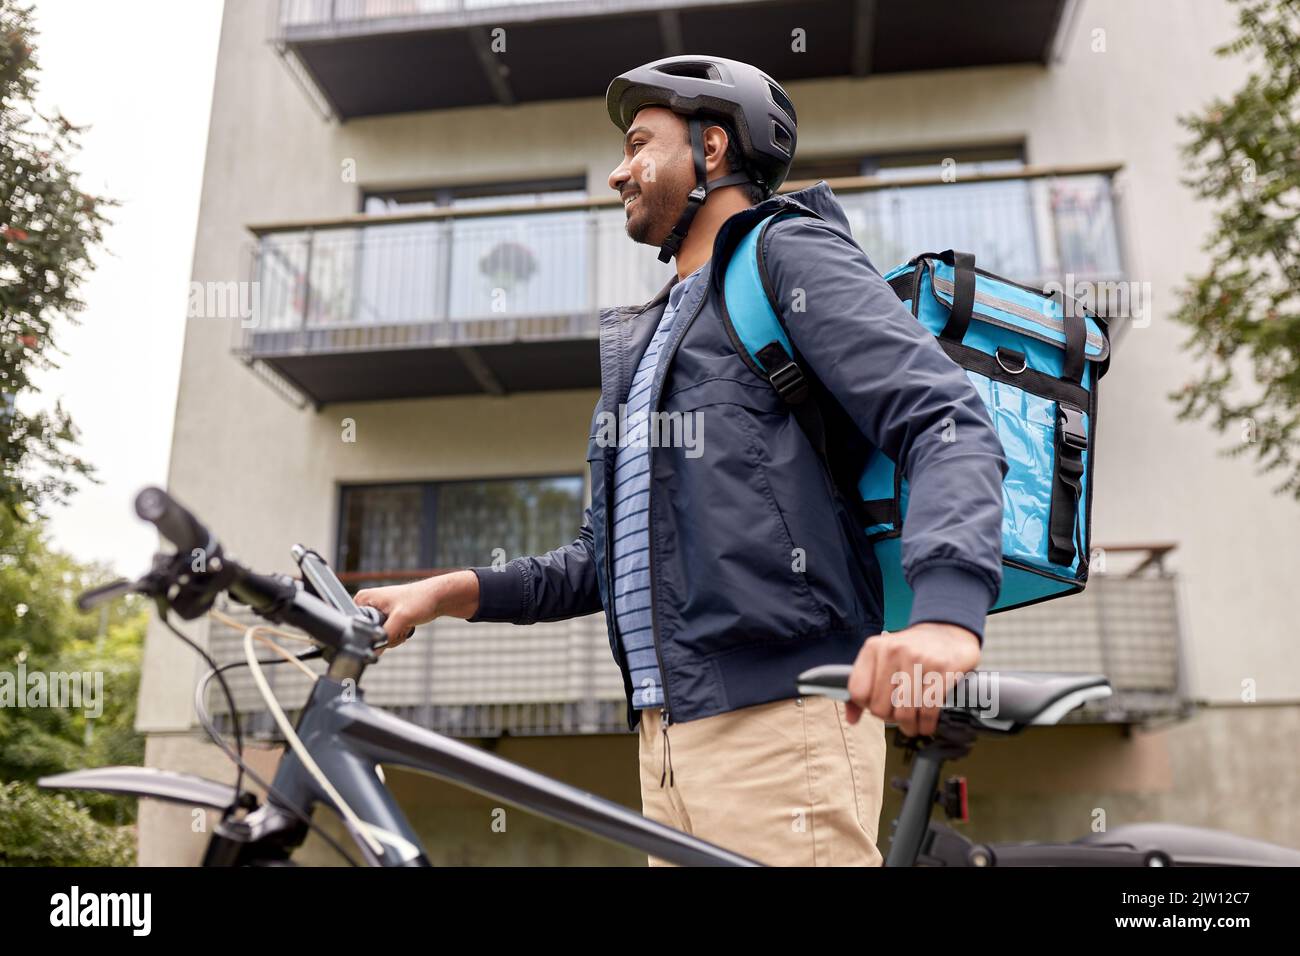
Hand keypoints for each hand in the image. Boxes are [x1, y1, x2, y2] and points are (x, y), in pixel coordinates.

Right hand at [353, 578, 439, 653]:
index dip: (371, 631)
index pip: (356, 624)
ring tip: (405, 623)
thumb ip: (385, 635)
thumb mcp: (400, 618)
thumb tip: (374, 651)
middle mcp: (367, 605)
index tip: (388, 625)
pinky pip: (387, 636)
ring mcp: (377, 613)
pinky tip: (406, 626)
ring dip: (394, 636)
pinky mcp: (387, 620)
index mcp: (363, 599)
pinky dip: (398, 635)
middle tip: (400, 624)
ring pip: (379, 637)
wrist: (436, 598)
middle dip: (386, 635)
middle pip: (368, 633)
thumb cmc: (420, 600)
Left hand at [844, 622, 980, 736]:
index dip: (867, 706)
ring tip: (912, 725)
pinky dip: (926, 724)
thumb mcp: (881, 658)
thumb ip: (864, 686)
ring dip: (909, 726)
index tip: (879, 706)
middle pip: (880, 707)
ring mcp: (919, 659)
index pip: (858, 691)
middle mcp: (894, 651)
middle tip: (898, 716)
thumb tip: (851, 719)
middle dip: (890, 718)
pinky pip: (928, 710)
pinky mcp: (942, 670)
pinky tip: (926, 724)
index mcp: (874, 648)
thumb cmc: (910, 651)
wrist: (947, 633)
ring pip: (904, 712)